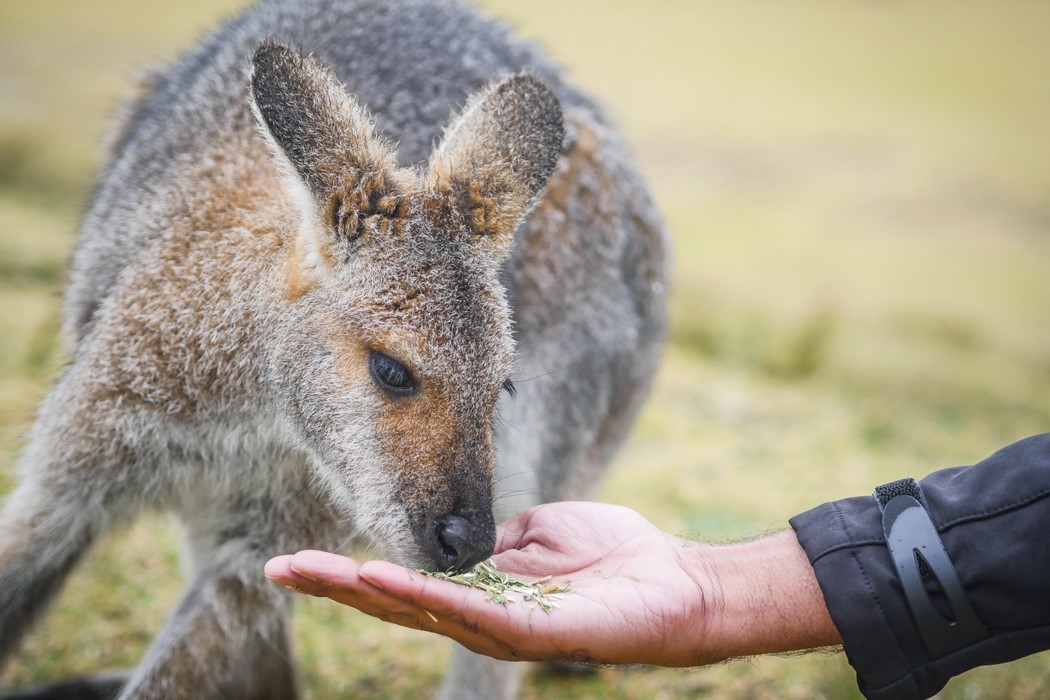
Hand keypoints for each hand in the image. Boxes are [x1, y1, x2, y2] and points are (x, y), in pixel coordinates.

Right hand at [265, 501, 713, 664]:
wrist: (674, 581)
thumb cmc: (611, 557)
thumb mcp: (541, 532)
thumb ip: (497, 539)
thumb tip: (465, 536)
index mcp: (477, 590)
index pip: (399, 582)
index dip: (346, 572)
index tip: (294, 558)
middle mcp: (479, 615)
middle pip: (393, 601)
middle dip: (333, 586)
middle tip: (276, 569)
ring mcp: (502, 627)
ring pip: (420, 611)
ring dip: (364, 590)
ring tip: (314, 572)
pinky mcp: (534, 631)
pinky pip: (472, 614)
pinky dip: (426, 597)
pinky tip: (385, 580)